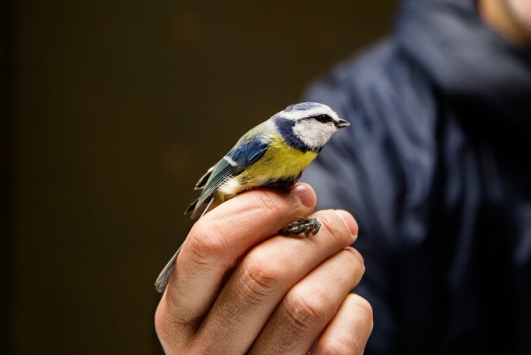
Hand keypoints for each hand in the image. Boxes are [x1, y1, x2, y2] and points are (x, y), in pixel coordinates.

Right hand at [155, 183, 372, 353]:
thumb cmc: (253, 321)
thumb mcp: (225, 287)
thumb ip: (243, 240)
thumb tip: (289, 191)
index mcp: (177, 316)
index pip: (208, 245)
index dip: (260, 209)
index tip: (298, 197)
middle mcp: (207, 353)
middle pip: (263, 272)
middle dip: (314, 235)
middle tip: (340, 223)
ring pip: (305, 305)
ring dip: (340, 267)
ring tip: (348, 259)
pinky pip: (337, 342)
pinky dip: (353, 311)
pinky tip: (347, 302)